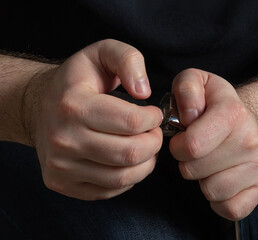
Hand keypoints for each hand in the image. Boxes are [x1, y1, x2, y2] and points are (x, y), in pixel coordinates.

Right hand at [27, 39, 162, 199]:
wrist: (40, 106)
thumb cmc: (78, 81)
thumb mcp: (102, 53)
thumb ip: (128, 60)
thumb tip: (143, 92)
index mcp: (74, 105)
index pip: (131, 122)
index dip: (154, 119)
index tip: (154, 114)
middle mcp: (63, 139)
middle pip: (130, 154)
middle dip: (154, 143)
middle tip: (153, 133)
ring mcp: (60, 165)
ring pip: (122, 177)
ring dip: (145, 164)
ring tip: (145, 147)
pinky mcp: (62, 182)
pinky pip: (109, 190)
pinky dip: (128, 178)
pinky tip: (126, 161)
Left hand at [169, 69, 257, 219]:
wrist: (250, 117)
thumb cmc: (215, 104)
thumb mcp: (195, 82)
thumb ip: (186, 89)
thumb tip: (189, 116)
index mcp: (233, 113)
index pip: (191, 146)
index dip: (177, 146)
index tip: (182, 140)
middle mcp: (251, 139)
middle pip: (195, 171)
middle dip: (187, 162)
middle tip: (197, 151)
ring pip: (211, 192)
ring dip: (203, 180)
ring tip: (209, 162)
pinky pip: (231, 209)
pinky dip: (219, 200)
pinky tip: (219, 179)